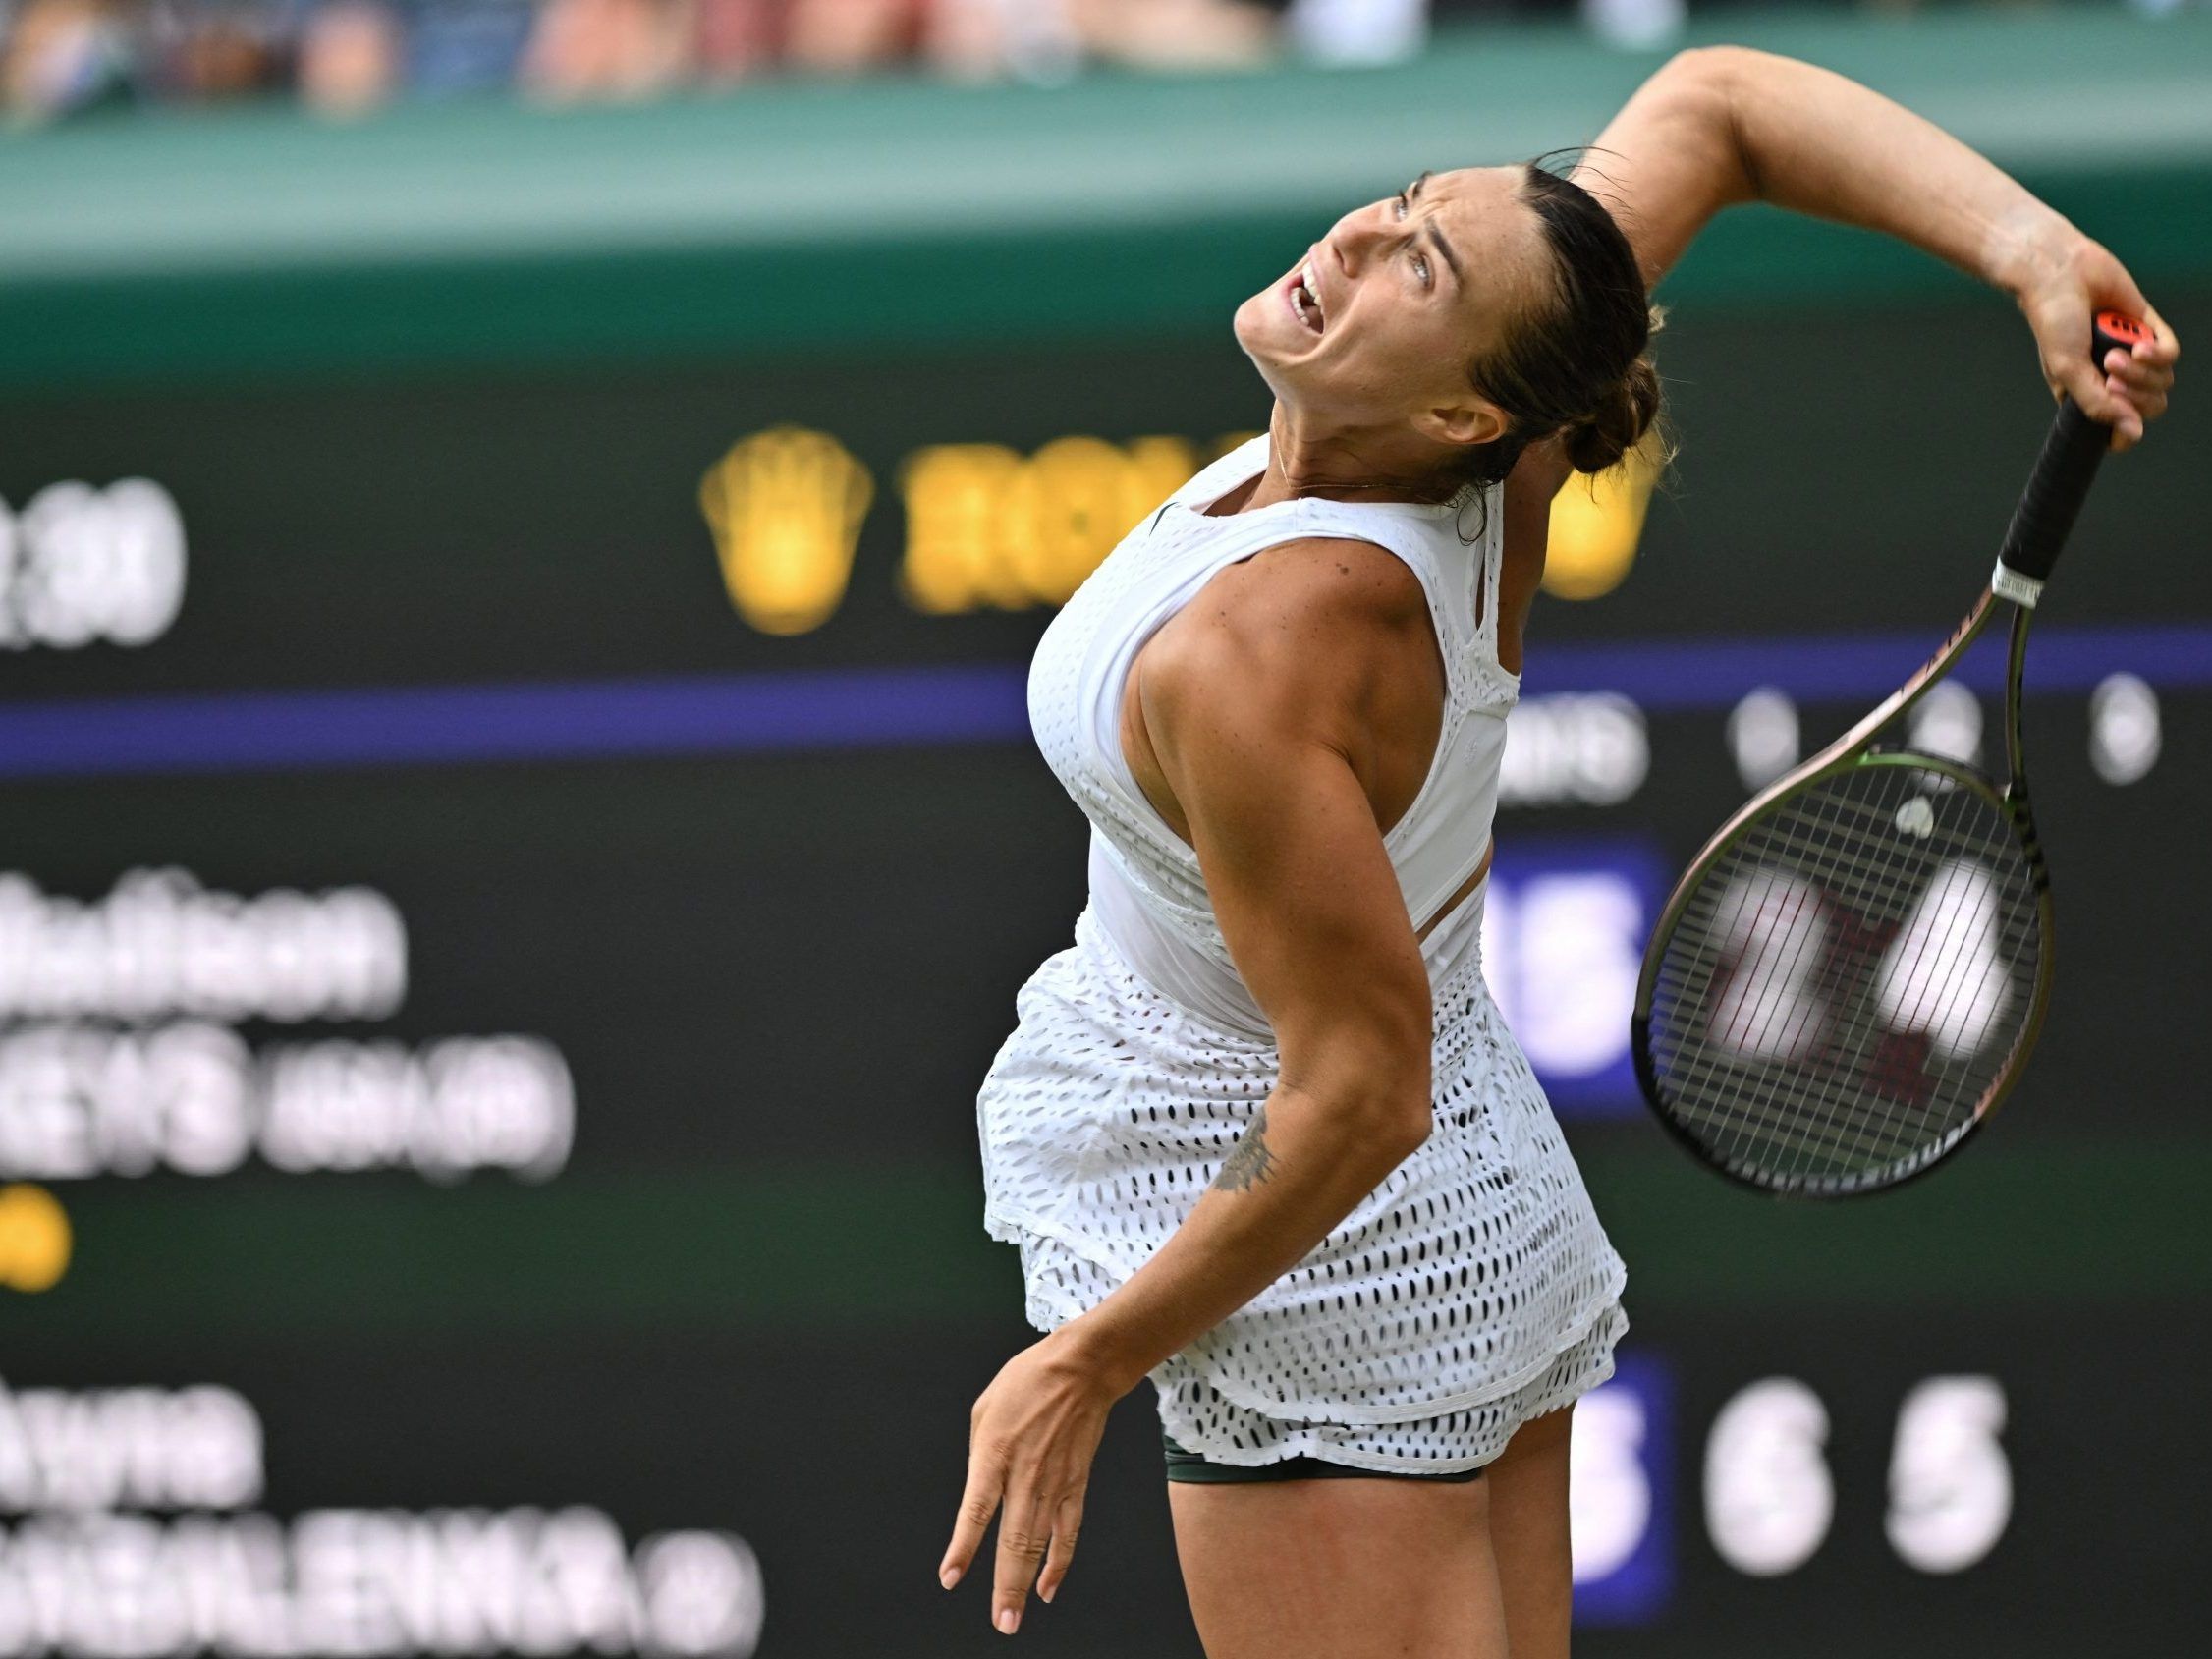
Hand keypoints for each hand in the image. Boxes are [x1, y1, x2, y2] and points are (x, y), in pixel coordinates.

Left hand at [940, 1325, 1124, 1634]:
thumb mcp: (983, 1410)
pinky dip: (1059, 1562)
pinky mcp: (1076, 1484)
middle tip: (1001, 1622)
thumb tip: (978, 1493)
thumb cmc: (1029, 1382)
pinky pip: (1068, 1532)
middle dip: (1005, 1587)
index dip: (964, 1548)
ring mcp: (1054, 1483)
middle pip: (1014, 1541)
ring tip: (1016, 1616)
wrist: (1082, 1369)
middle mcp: (1025, 1475)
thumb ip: (978, 1456)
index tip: (951, 1577)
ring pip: (1040, 1545)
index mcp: (994, 1453)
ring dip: (1028, 1585)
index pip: (976, 1511)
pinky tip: (1049, 1586)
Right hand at [2012, 228, 2179, 450]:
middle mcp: (2113, 376)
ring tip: (2117, 354)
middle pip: (2148, 406)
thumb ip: (2098, 405)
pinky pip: (2170, 354)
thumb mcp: (2068, 372)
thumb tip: (2132, 433)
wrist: (2060, 275)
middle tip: (2111, 376)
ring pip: (2161, 381)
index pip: (2119, 426)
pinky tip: (2140, 346)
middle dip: (2134, 395)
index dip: (2125, 429)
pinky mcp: (2148, 328)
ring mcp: (2133, 353)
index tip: (2121, 429)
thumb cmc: (2053, 322)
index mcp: (2088, 392)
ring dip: (2141, 371)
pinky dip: (2158, 353)